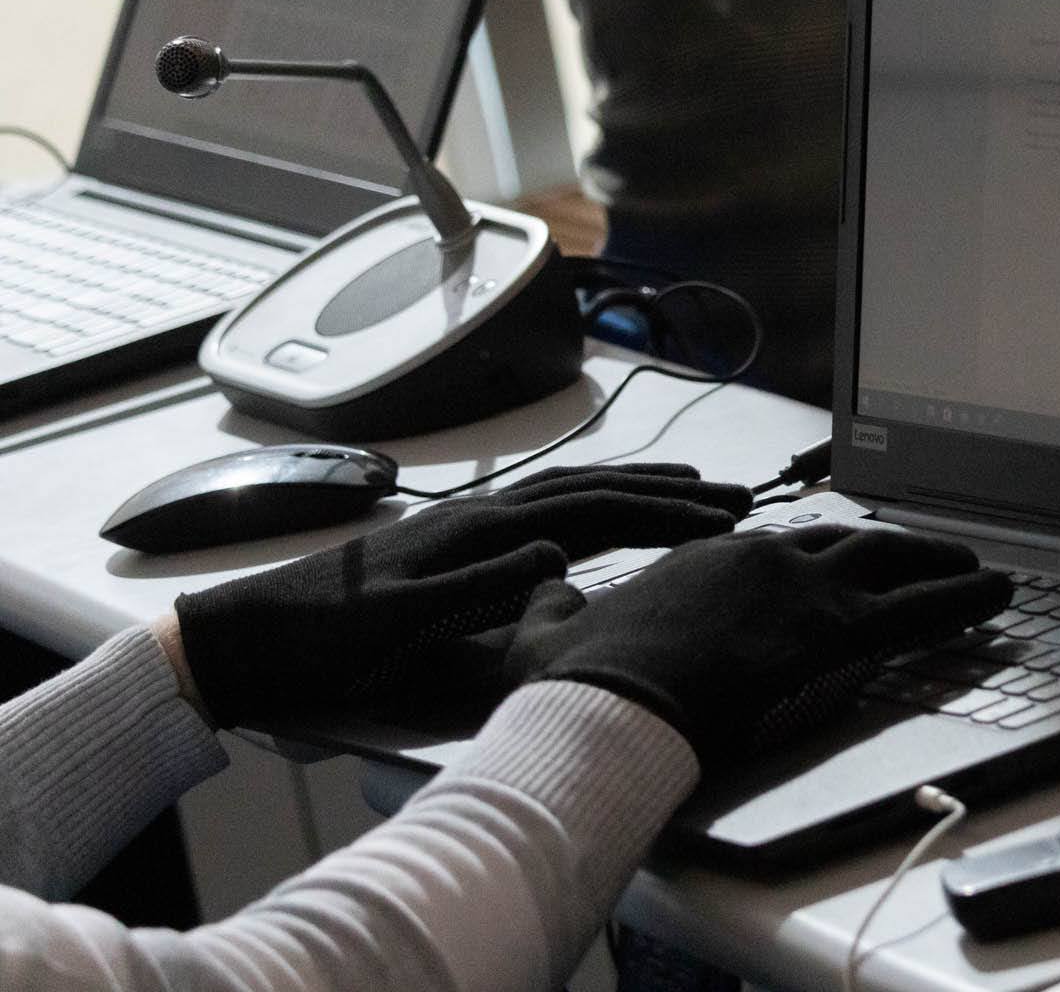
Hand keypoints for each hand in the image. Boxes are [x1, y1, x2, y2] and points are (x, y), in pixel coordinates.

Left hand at [172, 463, 749, 728]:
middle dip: (670, 492)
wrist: (257, 634)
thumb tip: (561, 552)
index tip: (722, 519)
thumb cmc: (327, 637)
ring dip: (639, 489)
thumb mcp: (404, 620)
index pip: (595, 509)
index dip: (664, 512)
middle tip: (735, 499)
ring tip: (692, 490)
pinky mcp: (460, 542)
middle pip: (598, 488)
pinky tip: (606, 514)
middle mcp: (486, 513)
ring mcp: (473, 523)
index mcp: (482, 529)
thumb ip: (483, 584)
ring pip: (577, 492)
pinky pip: (551, 509)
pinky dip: (597, 503)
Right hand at [498, 525, 1010, 762]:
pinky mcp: (836, 633)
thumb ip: (557, 607)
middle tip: (935, 553)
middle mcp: (765, 560)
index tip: (838, 559)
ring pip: (895, 565)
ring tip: (981, 571)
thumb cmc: (578, 681)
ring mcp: (805, 591)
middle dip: (898, 549)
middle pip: (851, 542)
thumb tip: (548, 592)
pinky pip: (921, 610)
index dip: (818, 554)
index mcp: (706, 558)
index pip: (781, 546)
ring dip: (943, 566)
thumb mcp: (553, 631)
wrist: (605, 705)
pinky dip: (966, 599)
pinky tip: (999, 596)